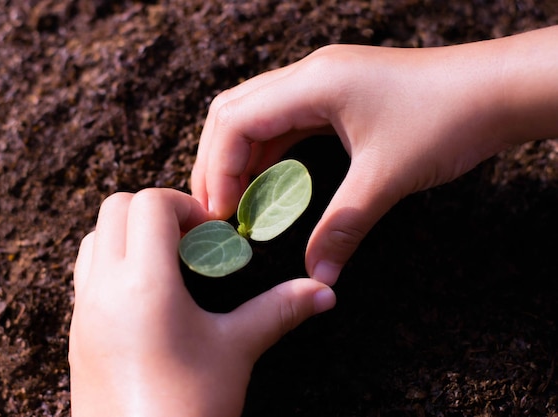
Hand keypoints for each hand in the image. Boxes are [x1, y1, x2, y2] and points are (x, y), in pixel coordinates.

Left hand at [69, 189, 335, 416]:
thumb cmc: (190, 408)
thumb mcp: (237, 351)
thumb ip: (279, 310)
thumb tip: (324, 292)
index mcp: (144, 284)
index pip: (150, 204)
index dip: (185, 206)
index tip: (211, 236)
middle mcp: (104, 288)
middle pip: (116, 208)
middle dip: (156, 212)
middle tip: (192, 243)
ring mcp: (84, 310)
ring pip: (96, 237)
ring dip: (130, 235)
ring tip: (168, 265)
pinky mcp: (77, 331)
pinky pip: (87, 273)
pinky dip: (114, 262)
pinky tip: (147, 297)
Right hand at [192, 26, 557, 284]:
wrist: (498, 90)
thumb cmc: (447, 120)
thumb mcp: (386, 177)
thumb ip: (343, 226)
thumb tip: (318, 275)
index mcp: (313, 83)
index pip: (236, 121)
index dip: (219, 169)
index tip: (221, 213)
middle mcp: (309, 75)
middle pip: (234, 111)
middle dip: (217, 160)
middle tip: (215, 208)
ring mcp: (323, 82)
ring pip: (257, 114)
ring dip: (240, 156)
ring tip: (235, 200)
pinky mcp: (337, 95)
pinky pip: (285, 121)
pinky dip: (268, 152)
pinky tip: (268, 182)